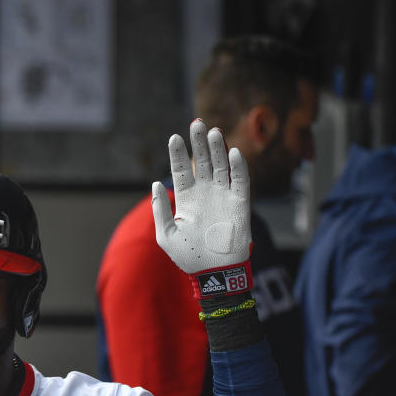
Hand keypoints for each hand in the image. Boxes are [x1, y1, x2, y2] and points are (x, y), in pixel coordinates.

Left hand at [153, 120, 250, 275]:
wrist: (213, 272)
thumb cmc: (188, 256)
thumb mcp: (166, 235)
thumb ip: (160, 210)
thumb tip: (155, 184)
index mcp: (186, 199)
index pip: (181, 171)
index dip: (178, 154)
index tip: (174, 137)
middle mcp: (205, 194)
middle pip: (202, 162)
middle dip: (199, 143)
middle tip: (196, 124)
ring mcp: (223, 196)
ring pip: (221, 166)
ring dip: (217, 149)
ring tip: (212, 132)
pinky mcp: (240, 203)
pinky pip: (240, 181)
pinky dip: (238, 167)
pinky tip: (232, 152)